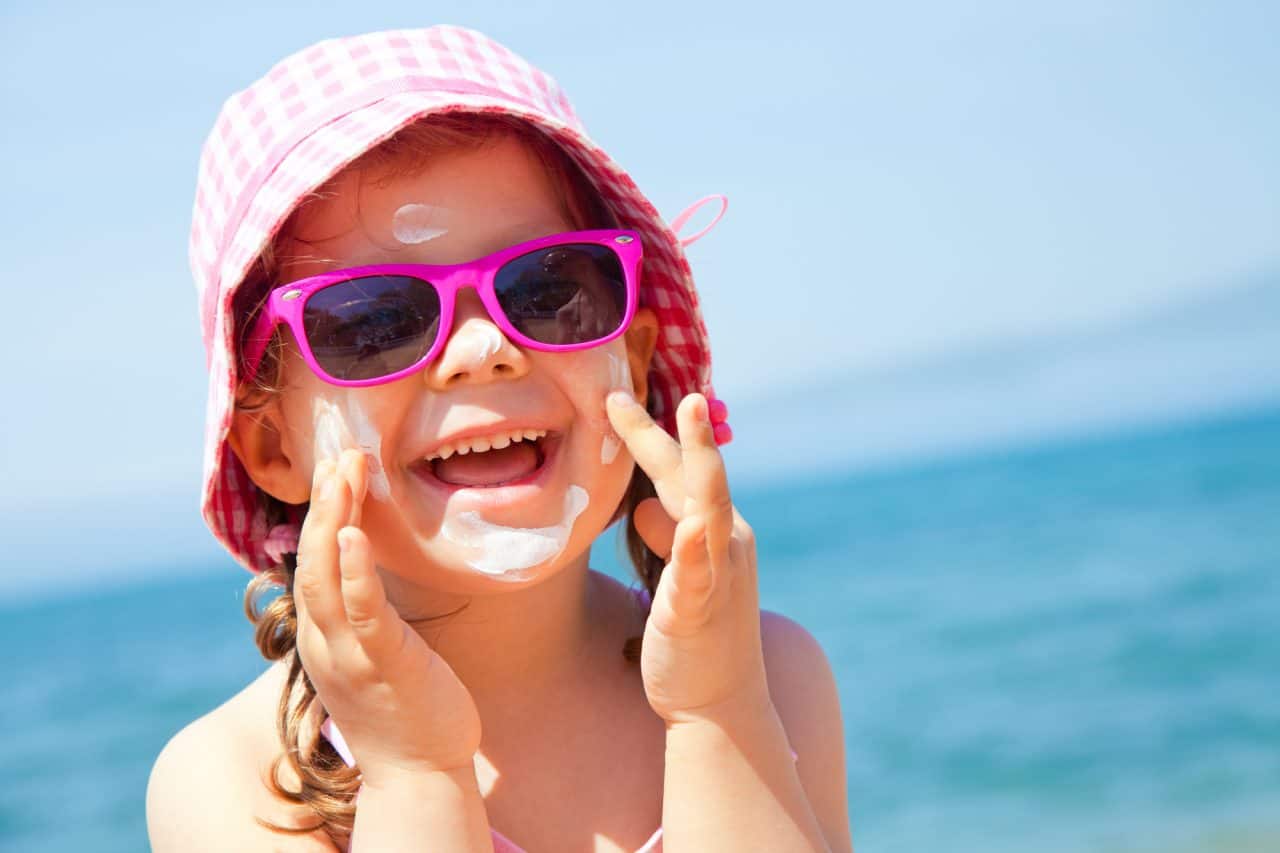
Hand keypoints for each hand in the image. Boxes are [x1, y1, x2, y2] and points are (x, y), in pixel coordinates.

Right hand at [293, 449, 480, 785]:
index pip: (312, 563)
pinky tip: (353, 534)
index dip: (320, 513)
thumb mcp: (378, 651)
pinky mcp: (384, 666)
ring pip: (326, 578)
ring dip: (332, 521)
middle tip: (338, 453)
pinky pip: (362, 612)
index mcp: (324, 636)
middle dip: (323, 503)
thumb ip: (366, 611)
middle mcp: (326, 642)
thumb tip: (369, 568)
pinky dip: (354, 571)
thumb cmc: (407, 709)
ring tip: (343, 472)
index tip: (335, 468)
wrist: (420, 776)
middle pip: (311, 560)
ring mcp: (350, 655)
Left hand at [605, 391, 770, 725]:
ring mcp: (718, 574)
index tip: (615, 397)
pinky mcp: (700, 610)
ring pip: (707, 506)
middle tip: (626, 391)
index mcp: (716, 530)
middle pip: (692, 473)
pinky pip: (697, 574)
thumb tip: (646, 508)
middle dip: (665, 428)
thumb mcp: (675, 575)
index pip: (680, 470)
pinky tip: (688, 528)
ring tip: (689, 415)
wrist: (720, 703)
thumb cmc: (695, 633)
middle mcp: (726, 541)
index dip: (650, 432)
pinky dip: (692, 549)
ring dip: (700, 460)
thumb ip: (663, 537)